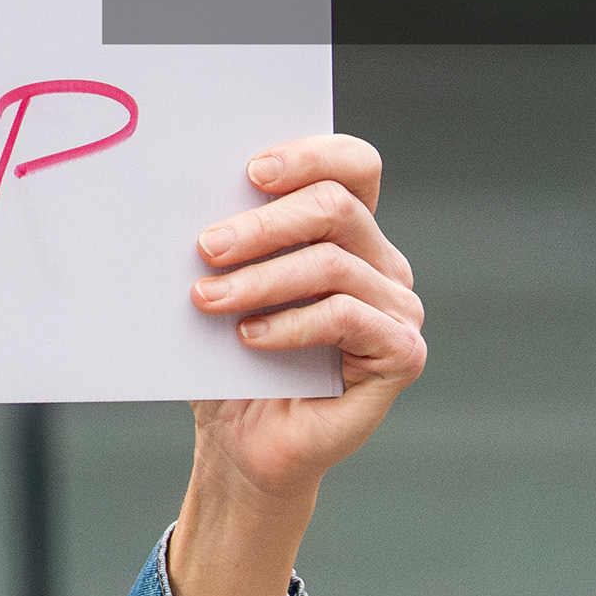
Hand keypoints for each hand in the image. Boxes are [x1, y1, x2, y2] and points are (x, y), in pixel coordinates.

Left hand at [187, 135, 424, 503]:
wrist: (241, 440)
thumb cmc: (229, 358)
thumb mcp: (225, 285)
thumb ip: (232, 238)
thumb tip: (194, 192)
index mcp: (347, 231)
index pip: (352, 165)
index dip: (309, 154)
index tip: (251, 172)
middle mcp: (381, 262)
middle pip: (337, 206)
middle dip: (264, 223)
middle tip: (207, 246)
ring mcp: (397, 307)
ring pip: (333, 263)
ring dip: (261, 278)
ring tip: (207, 298)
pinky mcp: (401, 352)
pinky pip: (345, 316)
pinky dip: (290, 323)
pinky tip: (249, 337)